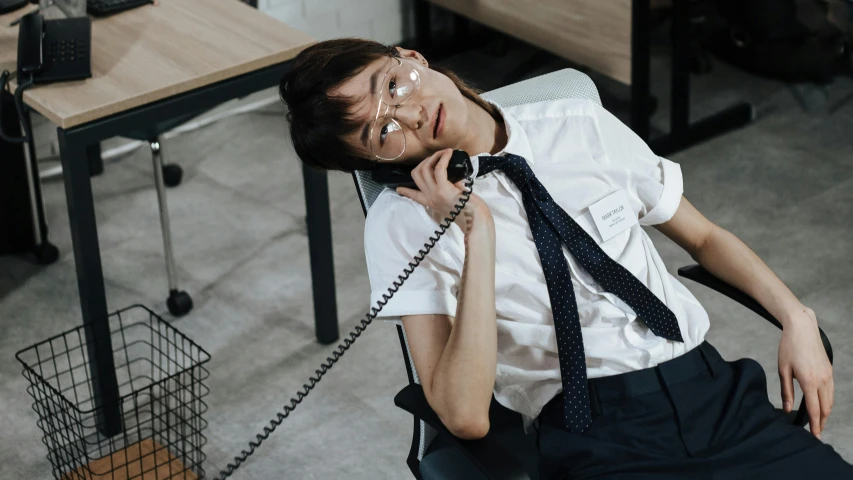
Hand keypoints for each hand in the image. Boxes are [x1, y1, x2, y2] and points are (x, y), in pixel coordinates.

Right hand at [396, 149, 489, 234]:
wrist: (475, 218)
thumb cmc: (469, 210)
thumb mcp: (452, 201)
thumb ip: (448, 189)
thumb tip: (451, 175)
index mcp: (431, 203)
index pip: (414, 196)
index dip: (405, 191)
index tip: (399, 189)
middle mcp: (430, 198)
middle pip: (416, 175)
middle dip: (424, 162)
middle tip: (436, 157)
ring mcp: (435, 193)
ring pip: (425, 169)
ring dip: (434, 157)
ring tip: (444, 153)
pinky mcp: (444, 189)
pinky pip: (439, 168)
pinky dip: (443, 158)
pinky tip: (449, 153)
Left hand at [778, 306, 832, 438]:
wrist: (802, 328)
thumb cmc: (789, 347)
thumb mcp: (783, 370)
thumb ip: (786, 392)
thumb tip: (787, 409)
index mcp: (809, 381)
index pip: (814, 409)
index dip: (815, 424)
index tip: (814, 436)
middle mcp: (823, 379)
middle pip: (826, 408)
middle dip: (822, 422)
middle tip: (816, 432)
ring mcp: (829, 375)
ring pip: (831, 400)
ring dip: (826, 412)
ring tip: (818, 421)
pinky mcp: (830, 370)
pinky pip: (831, 391)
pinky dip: (827, 401)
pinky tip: (821, 404)